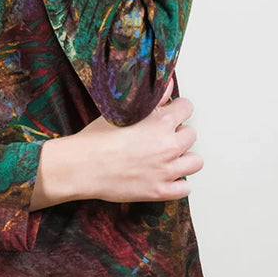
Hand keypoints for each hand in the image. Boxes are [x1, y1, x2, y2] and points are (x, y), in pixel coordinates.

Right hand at [72, 74, 203, 202]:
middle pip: (191, 135)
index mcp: (160, 122)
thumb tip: (168, 85)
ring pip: (195, 161)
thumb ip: (152, 100)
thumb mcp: (122, 112)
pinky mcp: (160, 191)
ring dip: (184, 158)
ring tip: (168, 157)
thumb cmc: (97, 139)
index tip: (170, 114)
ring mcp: (166, 171)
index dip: (177, 109)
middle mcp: (168, 146)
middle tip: (161, 137)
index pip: (187, 108)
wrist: (82, 166)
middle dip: (178, 134)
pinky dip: (178, 183)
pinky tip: (165, 176)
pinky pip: (185, 188)